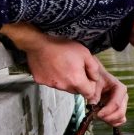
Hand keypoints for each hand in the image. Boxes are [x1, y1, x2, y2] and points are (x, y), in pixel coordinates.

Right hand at [0, 23, 126, 124]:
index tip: (93, 86)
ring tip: (63, 63)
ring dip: (68, 79)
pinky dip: (55, 76)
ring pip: (66, 87)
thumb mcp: (86, 55)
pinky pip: (53, 82)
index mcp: (76, 81)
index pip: (91, 95)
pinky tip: (53, 64)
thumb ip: (94, 73)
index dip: (94, 91)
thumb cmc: (63, 44)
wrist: (36, 39)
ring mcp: (50, 85)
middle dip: (82, 84)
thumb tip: (97, 89)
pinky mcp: (40, 81)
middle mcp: (63, 86)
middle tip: (78, 68)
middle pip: (79, 92)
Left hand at [96, 68, 128, 126]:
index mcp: (120, 88)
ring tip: (97, 115)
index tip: (96, 114)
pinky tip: (103, 118)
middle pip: (120, 112)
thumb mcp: (94, 84)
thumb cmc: (96, 79)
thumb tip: (92, 106)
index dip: (107, 111)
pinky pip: (120, 121)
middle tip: (95, 116)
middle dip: (107, 117)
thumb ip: (93, 95)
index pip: (116, 104)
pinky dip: (112, 122)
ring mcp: (123, 104)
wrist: (97, 79)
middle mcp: (124, 97)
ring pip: (121, 118)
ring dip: (109, 120)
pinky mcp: (120, 110)